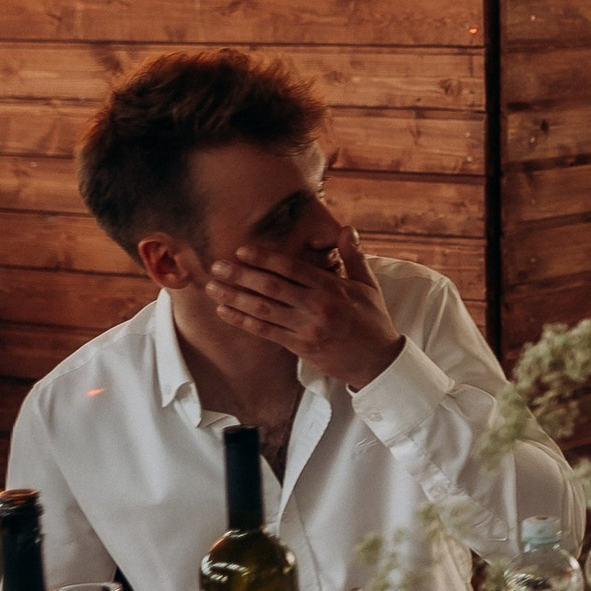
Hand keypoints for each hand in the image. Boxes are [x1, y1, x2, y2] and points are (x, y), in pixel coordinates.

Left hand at [205, 223, 403, 392]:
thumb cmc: (372, 320)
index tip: (241, 251)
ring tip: (213, 288)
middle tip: (216, 266)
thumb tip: (346, 229)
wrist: (378, 361)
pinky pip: (266, 332)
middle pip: (271, 286)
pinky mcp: (300, 346)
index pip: (291, 268)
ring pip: (263, 309)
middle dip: (240, 275)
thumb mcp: (368, 285)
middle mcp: (316, 306)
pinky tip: (225, 312)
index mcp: (331, 287)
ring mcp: (306, 328)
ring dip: (234, 298)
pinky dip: (243, 321)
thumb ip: (353, 256)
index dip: (264, 258)